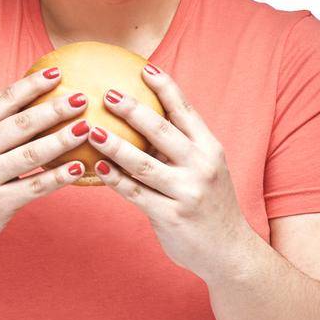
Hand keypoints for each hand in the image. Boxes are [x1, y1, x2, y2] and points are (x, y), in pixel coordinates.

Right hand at [0, 66, 93, 256]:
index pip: (3, 101)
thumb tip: (34, 100)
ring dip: (62, 140)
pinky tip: (78, 168)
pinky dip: (58, 177)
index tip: (57, 73)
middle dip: (54, 109)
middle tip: (81, 98)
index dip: (32, 85)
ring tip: (87, 129)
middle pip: (21, 124)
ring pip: (31, 154)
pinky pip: (34, 186)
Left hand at [88, 64, 255, 280]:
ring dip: (114, 145)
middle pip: (162, 132)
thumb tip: (140, 113)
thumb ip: (179, 145)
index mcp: (210, 148)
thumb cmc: (207, 202)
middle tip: (107, 94)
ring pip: (143, 164)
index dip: (165, 87)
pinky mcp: (171, 216)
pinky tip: (94, 167)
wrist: (229, 251)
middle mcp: (201, 167)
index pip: (185, 111)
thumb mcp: (204, 168)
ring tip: (90, 130)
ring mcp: (186, 192)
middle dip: (133, 110)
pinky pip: (135, 194)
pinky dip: (114, 179)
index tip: (144, 68)